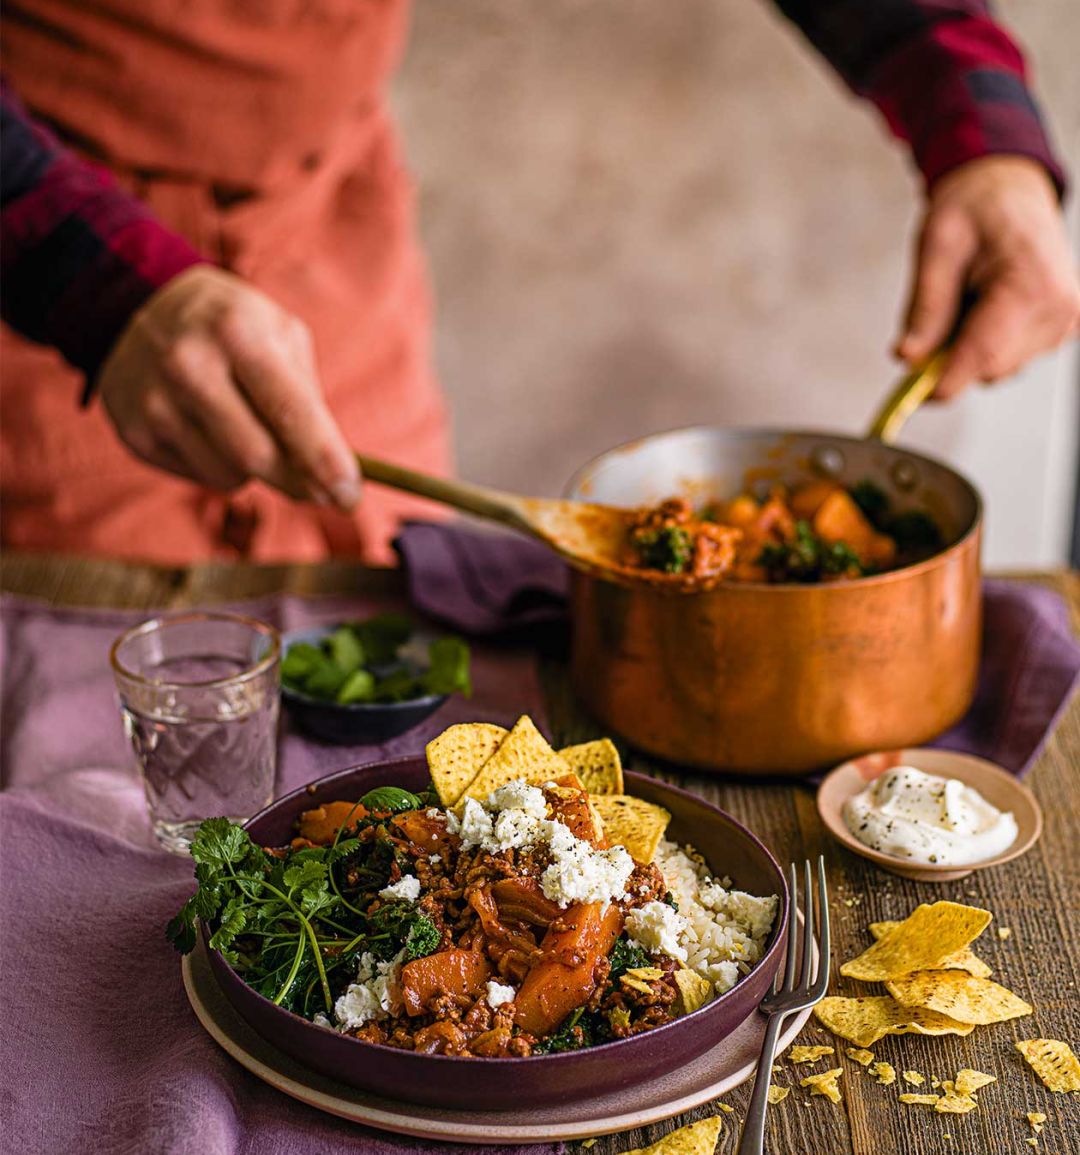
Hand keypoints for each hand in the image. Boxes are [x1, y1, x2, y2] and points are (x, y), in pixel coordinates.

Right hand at [97, 266, 360, 507]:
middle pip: (258, 456)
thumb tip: (334, 472)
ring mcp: (154, 401)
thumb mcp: (279, 334)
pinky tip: (211, 431)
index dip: (324, 459)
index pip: (289, 410)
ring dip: (257, 471)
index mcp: (237, 332)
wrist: (137, 307)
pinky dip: (222, 467)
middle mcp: (188, 365)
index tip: (350, 496)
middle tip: (326, 495)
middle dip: (300, 484)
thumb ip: (308, 397)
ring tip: (249, 430)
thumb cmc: (233, 327)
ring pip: (230, 475)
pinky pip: (199, 476)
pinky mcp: (134, 432)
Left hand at [896, 156, 1079, 399]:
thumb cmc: (975, 209)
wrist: (1007, 191)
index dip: (941, 382)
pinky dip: (988, 341)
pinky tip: (986, 306)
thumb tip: (908, 357)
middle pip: (989, 369)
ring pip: (998, 368)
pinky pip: (1010, 357)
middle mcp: (1059, 309)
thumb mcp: (936, 248)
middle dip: (952, 356)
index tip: (911, 393)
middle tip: (938, 315)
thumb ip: (925, 307)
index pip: (983, 358)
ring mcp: (1065, 321)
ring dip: (970, 347)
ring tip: (969, 299)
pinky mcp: (1061, 328)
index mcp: (1032, 285)